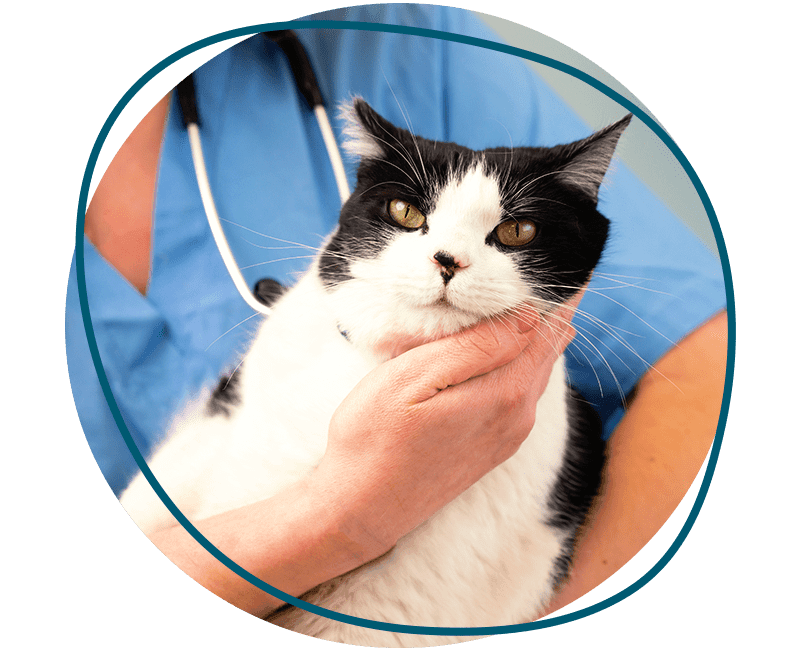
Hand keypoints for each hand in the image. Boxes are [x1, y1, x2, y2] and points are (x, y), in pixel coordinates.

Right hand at [308, 298, 579, 559]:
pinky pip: (521, 393)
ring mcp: (509, 435)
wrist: (362, 508)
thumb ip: (476, 347)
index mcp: (506, 392)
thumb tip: (529, 316)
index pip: (548, 329)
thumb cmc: (375, 437)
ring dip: (534, 337)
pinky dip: (520, 363)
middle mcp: (519, 415)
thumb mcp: (414, 379)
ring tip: (532, 302)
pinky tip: (506, 351)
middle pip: (547, 349)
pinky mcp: (494, 446)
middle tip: (548, 274)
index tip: (561, 263)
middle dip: (550, 312)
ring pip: (535, 371)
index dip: (556, 295)